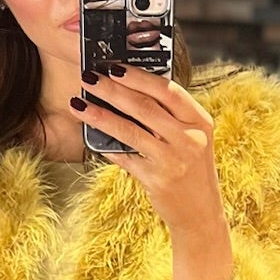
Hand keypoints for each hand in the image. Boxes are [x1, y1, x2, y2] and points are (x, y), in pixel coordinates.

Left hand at [68, 66, 224, 236]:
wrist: (200, 213)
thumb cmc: (191, 169)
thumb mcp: (192, 138)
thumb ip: (170, 116)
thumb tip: (129, 89)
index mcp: (199, 121)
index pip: (168, 90)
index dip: (139, 77)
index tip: (114, 66)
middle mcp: (189, 139)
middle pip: (145, 107)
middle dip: (112, 89)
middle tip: (89, 77)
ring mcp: (173, 161)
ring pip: (130, 130)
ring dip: (100, 115)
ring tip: (78, 104)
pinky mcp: (157, 180)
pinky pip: (124, 157)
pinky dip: (105, 145)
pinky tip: (89, 134)